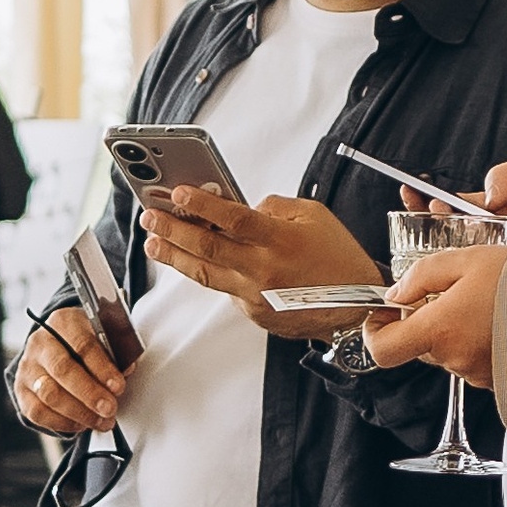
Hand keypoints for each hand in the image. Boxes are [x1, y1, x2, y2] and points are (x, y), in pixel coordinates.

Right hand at [13, 301, 126, 433]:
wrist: (58, 346)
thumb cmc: (85, 344)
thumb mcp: (103, 338)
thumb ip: (115, 354)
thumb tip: (125, 372)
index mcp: (64, 322)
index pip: (82, 345)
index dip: (102, 368)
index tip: (118, 386)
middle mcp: (41, 343)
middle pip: (63, 370)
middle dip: (89, 394)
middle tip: (109, 408)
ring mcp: (28, 367)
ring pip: (49, 394)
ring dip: (79, 413)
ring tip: (102, 421)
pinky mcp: (21, 390)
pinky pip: (37, 412)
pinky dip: (62, 423)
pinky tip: (81, 424)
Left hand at [141, 187, 381, 335]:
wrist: (356, 307)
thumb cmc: (338, 258)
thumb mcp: (314, 215)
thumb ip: (273, 207)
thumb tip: (240, 207)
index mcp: (280, 240)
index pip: (232, 218)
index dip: (201, 204)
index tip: (176, 192)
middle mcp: (264, 270)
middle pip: (206, 247)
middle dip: (172, 230)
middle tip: (150, 217)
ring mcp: (255, 295)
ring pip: (204, 274)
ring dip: (174, 256)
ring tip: (153, 243)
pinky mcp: (253, 313)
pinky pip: (226, 289)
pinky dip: (211, 273)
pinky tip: (198, 262)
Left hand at [363, 242, 506, 391]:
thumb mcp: (467, 259)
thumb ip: (422, 274)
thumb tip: (396, 293)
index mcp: (440, 329)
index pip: (382, 350)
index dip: (374, 333)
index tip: (383, 315)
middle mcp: (455, 359)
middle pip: (420, 345)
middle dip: (427, 320)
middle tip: (452, 292)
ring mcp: (477, 374)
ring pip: (448, 351)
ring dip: (457, 329)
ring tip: (487, 302)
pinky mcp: (498, 381)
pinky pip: (474, 360)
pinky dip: (479, 341)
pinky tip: (501, 319)